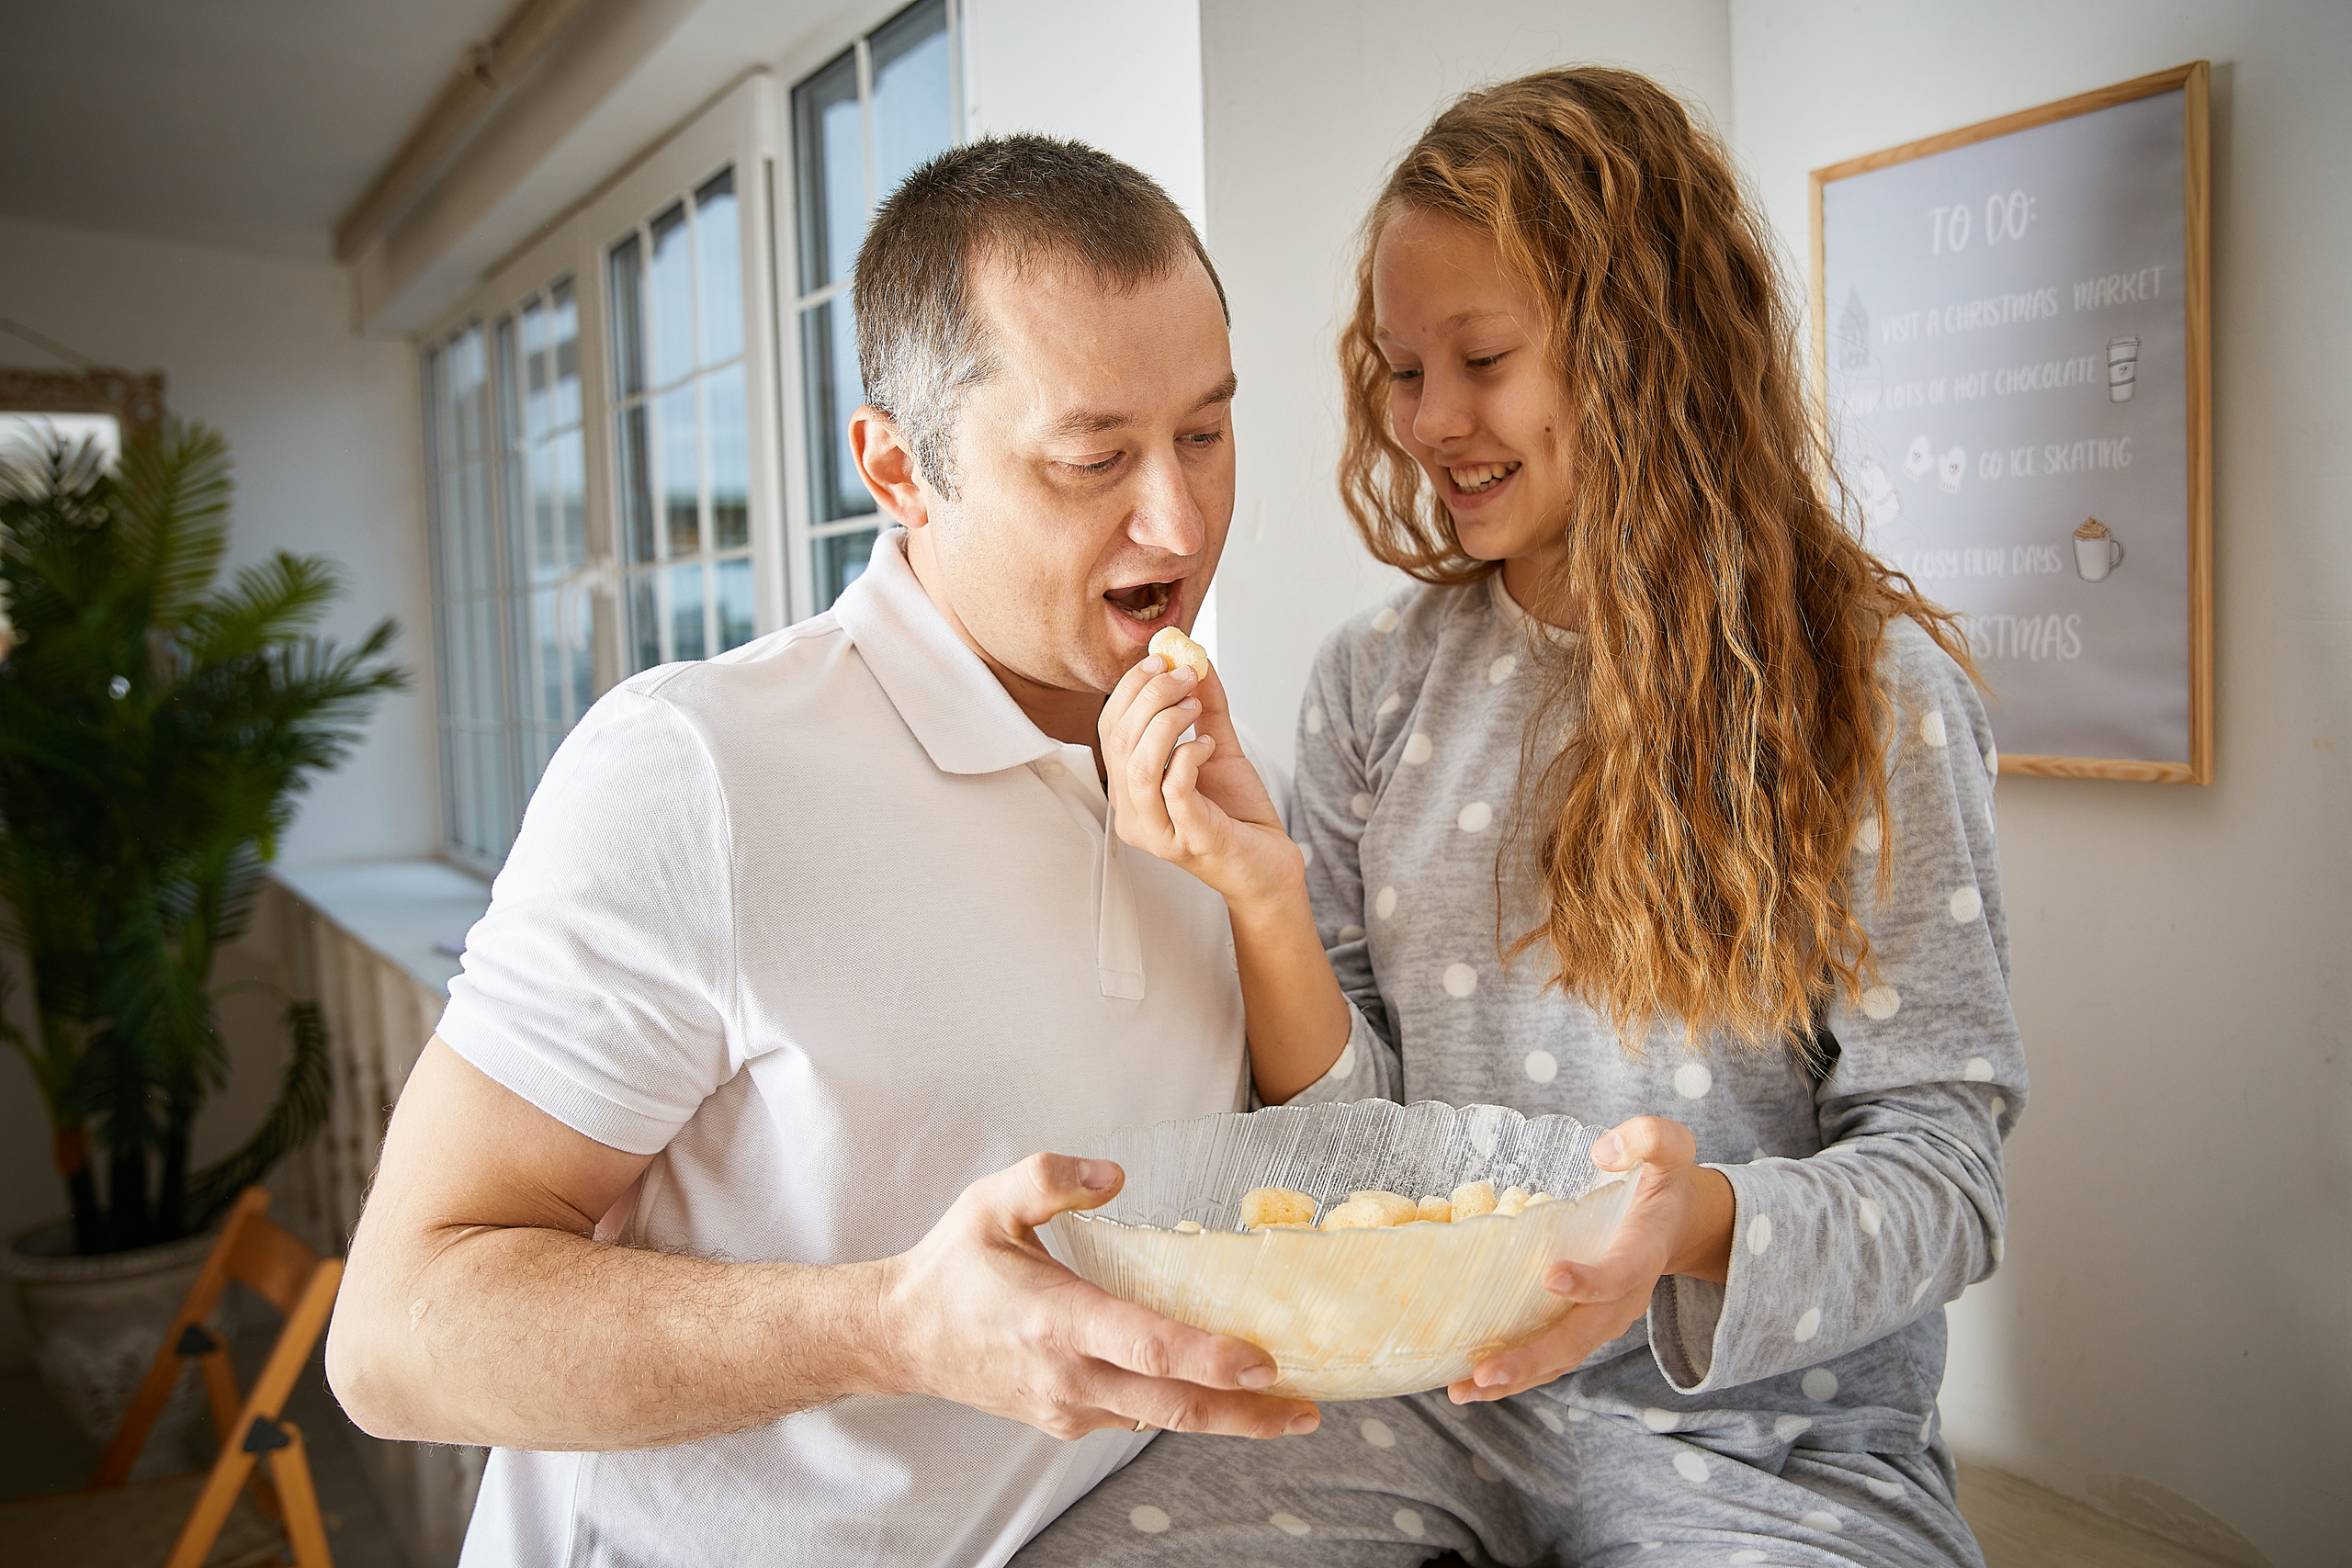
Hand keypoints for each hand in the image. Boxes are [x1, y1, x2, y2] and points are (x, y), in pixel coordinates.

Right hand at [874, 1152, 1320, 1440]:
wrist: (902, 1338)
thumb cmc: (953, 1266)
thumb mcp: (990, 1202)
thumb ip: (1050, 1176)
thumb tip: (1115, 1172)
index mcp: (1055, 1320)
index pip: (1148, 1347)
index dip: (1210, 1358)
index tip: (1265, 1362)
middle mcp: (1068, 1376)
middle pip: (1174, 1406)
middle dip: (1247, 1413)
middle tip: (1309, 1408)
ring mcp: (1069, 1408)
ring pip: (1162, 1420)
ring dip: (1226, 1419)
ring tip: (1288, 1408)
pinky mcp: (1068, 1422)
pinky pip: (1137, 1418)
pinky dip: (1184, 1411)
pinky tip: (1222, 1398)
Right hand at [1100, 652, 1301, 909]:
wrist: (1269, 863)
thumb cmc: (1236, 812)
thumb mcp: (1218, 746)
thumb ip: (1205, 705)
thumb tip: (1195, 657)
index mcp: (1128, 789)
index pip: (1109, 730)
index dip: (1131, 689)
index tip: (1161, 659)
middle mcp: (1132, 813)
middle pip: (1120, 742)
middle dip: (1152, 696)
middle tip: (1185, 674)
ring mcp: (1157, 831)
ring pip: (1140, 766)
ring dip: (1167, 721)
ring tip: (1197, 704)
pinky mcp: (1187, 840)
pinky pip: (1174, 788)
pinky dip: (1190, 755)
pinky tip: (1209, 745)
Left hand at [1447, 1117, 1733, 1402]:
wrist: (1674, 1222)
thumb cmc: (1660, 1179)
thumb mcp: (1668, 1147)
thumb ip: (1648, 1138)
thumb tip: (1603, 1151)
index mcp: (1642, 1252)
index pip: (1620, 1274)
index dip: (1590, 1280)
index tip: (1551, 1276)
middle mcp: (1623, 1299)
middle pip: (1580, 1338)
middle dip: (1533, 1357)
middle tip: (1485, 1370)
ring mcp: (1601, 1320)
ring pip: (1559, 1359)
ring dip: (1513, 1378)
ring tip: (1464, 1389)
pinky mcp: (1579, 1326)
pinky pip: (1548, 1358)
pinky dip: (1513, 1376)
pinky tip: (1468, 1385)